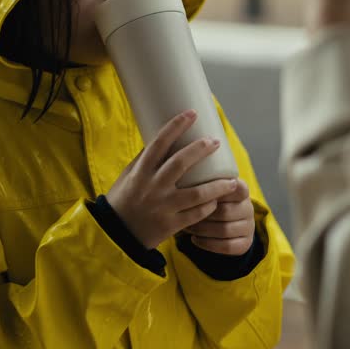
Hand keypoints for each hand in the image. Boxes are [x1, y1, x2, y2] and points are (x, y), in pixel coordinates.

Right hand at [108, 110, 239, 248]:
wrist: (117, 234)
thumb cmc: (123, 199)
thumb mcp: (129, 176)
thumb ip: (146, 159)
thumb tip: (166, 137)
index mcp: (140, 171)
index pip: (159, 143)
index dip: (176, 126)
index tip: (191, 114)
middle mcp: (152, 187)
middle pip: (181, 163)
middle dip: (201, 149)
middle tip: (215, 142)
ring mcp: (163, 207)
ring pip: (197, 194)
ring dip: (217, 186)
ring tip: (232, 180)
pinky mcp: (171, 225)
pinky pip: (196, 214)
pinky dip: (209, 206)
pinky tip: (217, 201)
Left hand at [184, 178, 254, 255]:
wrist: (222, 223)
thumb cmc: (211, 201)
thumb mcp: (210, 189)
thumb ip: (205, 183)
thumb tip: (186, 178)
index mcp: (242, 190)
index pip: (236, 188)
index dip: (217, 192)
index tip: (199, 193)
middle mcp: (249, 208)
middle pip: (225, 212)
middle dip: (203, 215)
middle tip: (186, 214)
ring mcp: (249, 226)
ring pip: (225, 230)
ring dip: (203, 230)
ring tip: (188, 227)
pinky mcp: (246, 243)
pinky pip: (227, 246)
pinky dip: (208, 244)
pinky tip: (195, 239)